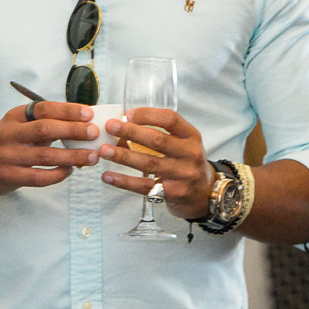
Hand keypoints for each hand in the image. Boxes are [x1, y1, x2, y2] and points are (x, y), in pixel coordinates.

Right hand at [0, 102, 99, 194]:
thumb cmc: (9, 141)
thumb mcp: (21, 126)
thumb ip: (46, 123)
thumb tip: (86, 122)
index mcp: (15, 116)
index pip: (44, 108)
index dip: (68, 110)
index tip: (89, 113)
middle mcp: (9, 134)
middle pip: (45, 129)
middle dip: (73, 130)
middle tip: (94, 133)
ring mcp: (7, 156)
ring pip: (45, 156)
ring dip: (72, 156)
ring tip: (92, 156)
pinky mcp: (8, 176)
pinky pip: (38, 177)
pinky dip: (57, 174)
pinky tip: (70, 171)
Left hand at [101, 108, 216, 220]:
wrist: (204, 194)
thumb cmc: (187, 164)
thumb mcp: (182, 145)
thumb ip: (159, 136)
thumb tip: (122, 130)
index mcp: (191, 136)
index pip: (171, 119)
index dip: (148, 115)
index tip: (127, 114)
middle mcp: (190, 154)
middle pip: (158, 140)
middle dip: (131, 132)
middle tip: (110, 127)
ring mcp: (182, 175)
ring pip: (149, 163)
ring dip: (124, 156)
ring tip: (104, 150)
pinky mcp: (172, 193)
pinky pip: (144, 186)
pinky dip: (124, 181)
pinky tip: (108, 176)